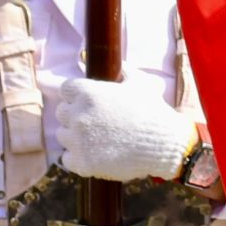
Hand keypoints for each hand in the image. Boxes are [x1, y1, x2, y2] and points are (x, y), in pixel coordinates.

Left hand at [55, 76, 195, 182]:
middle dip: (75, 116)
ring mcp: (77, 140)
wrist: (164, 144)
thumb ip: (127, 71)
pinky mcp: (81, 162)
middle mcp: (78, 115)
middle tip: (94, 122)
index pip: (66, 90)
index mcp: (89, 93)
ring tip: (96, 140)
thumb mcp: (142, 84)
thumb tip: (121, 63)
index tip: (87, 102)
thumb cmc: (153, 111)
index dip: (76, 95)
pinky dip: (78, 158)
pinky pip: (67, 158)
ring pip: (63, 136)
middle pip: (61, 113)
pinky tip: (95, 155)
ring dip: (76, 137)